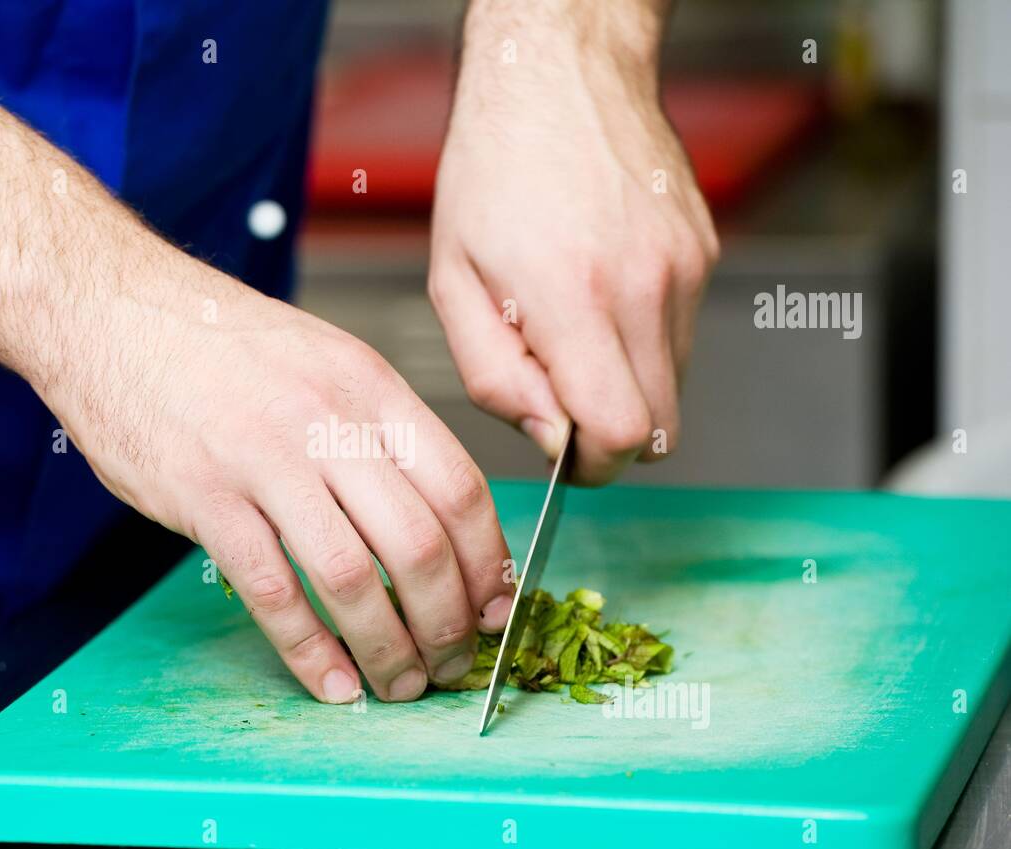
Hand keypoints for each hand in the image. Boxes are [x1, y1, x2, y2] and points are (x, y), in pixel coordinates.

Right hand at [42, 260, 514, 702]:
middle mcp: (328, 422)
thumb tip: (436, 519)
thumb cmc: (223, 346)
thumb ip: (380, 432)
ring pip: (351, 579)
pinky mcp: (204, 498)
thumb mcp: (326, 361)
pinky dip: (309, 651)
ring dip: (387, 649)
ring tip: (399, 685)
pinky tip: (331, 682)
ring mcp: (264, 461)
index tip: (494, 611)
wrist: (113, 310)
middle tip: (452, 663)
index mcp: (370, 387)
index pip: (461, 489)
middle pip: (418, 545)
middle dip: (448, 624)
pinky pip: (271, 591)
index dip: (487, 566)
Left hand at [429, 0, 717, 483]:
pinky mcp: (704, 253)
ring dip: (627, 385)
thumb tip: (551, 440)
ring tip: (574, 327)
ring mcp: (684, 269)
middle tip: (563, 398)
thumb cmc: (491, 171)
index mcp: (573, 297)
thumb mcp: (453, 282)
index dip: (594, 464)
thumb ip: (495, 377)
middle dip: (612, 439)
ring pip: (676, 387)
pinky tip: (601, 290)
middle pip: (663, 430)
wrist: (558, 74)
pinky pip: (683, 336)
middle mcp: (643, 287)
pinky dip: (644, 340)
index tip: (565, 452)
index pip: (621, 435)